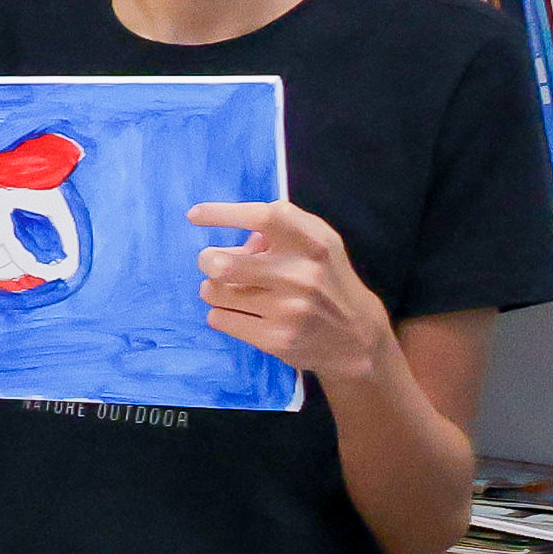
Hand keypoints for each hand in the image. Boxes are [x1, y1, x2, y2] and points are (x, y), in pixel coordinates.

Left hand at [195, 201, 394, 385]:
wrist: (357, 337)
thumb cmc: (328, 280)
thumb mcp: (320, 245)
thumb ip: (284, 229)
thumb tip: (241, 238)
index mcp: (313, 243)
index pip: (264, 218)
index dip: (224, 214)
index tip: (195, 215)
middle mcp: (301, 275)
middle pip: (221, 264)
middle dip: (208, 260)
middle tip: (214, 262)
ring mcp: (288, 310)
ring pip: (213, 291)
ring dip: (214, 288)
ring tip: (233, 290)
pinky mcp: (275, 339)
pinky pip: (218, 318)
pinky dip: (222, 313)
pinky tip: (243, 313)